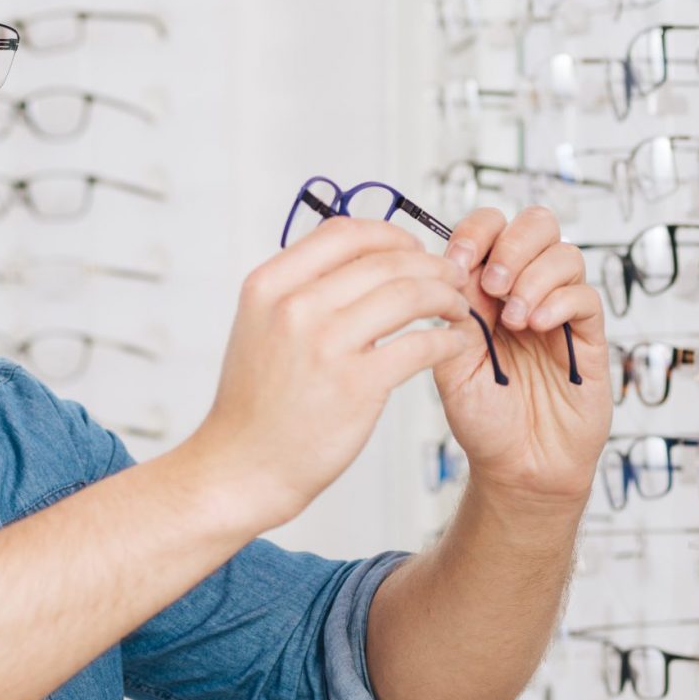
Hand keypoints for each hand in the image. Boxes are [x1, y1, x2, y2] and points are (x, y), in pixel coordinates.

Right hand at [193, 216, 471, 528]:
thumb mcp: (257, 328)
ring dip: (446, 296)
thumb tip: (354, 262)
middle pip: (384, 259)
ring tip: (456, 308)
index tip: (411, 249)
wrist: (241, 467)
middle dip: (429, 264)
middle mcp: (294, 307)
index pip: (343, 232)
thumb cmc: (255, 406)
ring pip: (410, 294)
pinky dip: (447, 339)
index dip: (389, 234)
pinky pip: (421, 345)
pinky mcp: (357, 385)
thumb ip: (297, 291)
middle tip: (450, 278)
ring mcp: (326, 344)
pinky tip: (454, 343)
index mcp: (269, 285)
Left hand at [435, 205, 611, 507]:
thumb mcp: (451, 365)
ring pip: (564, 253)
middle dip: (512, 244)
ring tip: (517, 320)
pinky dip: (561, 300)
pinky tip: (538, 326)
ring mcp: (558, 311)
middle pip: (535, 224)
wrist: (518, 466)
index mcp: (484, 292)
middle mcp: (524, 292)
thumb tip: (453, 270)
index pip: (488, 230)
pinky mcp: (588, 335)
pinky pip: (586, 295)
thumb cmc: (484, 420)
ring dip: (535, 276)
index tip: (458, 263)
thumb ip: (454, 316)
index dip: (475, 233)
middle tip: (495, 285)